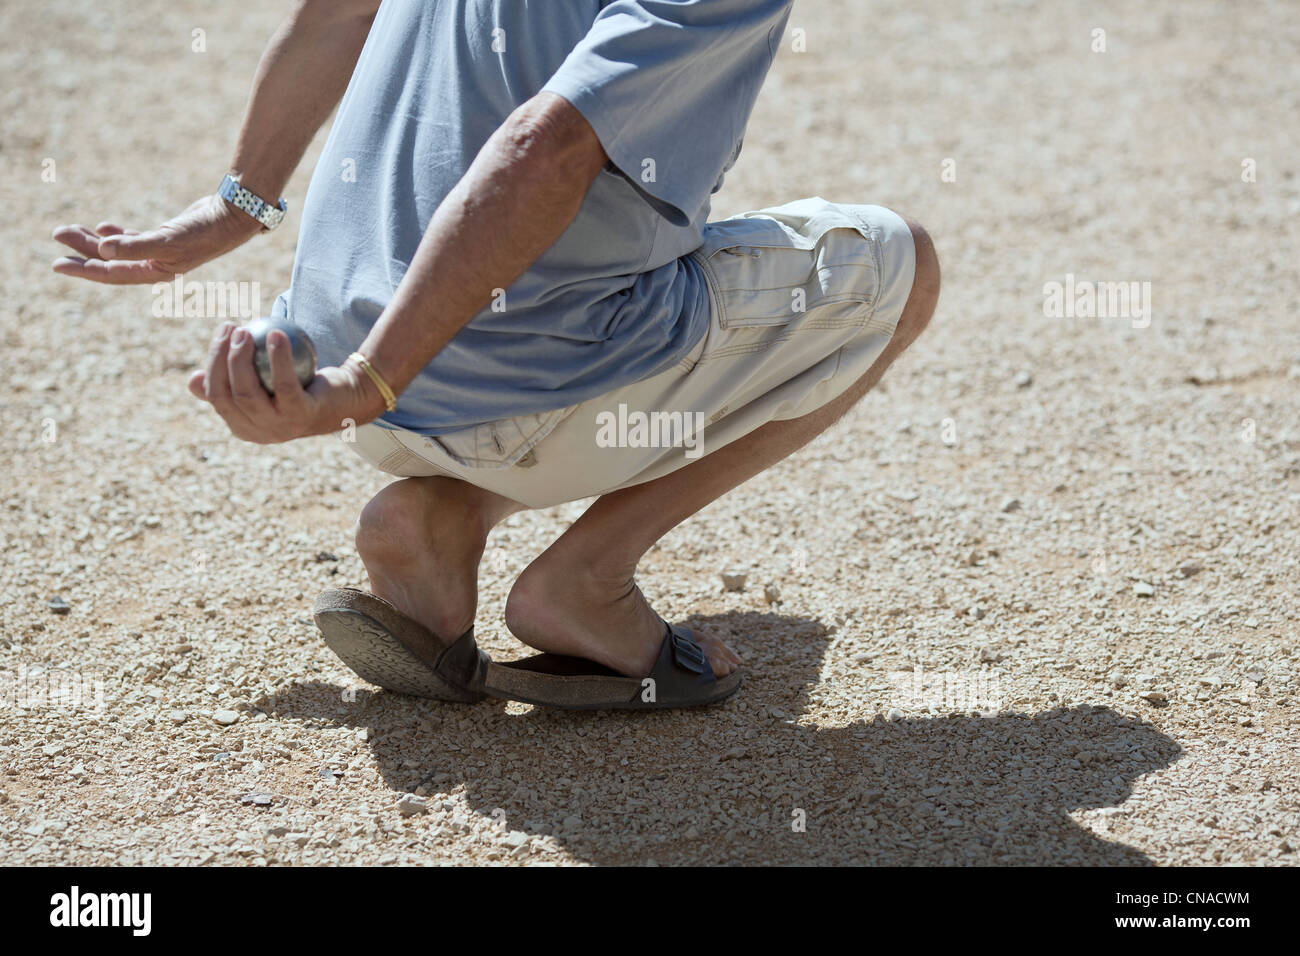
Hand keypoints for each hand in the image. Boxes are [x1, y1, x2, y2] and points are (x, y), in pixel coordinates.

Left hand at [52, 193, 263, 284]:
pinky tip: (103, 227)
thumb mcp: (168, 240)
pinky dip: (116, 234)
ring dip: (94, 241)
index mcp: (154, 273)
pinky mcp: (165, 237)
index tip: (57, 263)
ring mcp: (160, 252)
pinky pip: (133, 239)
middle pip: (110, 262)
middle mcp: (155, 266)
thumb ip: (135, 246)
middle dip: (82, 251)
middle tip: (56, 235)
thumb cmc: (203, 232)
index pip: (111, 274)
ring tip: (69, 231)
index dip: (83, 269)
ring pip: (118, 250)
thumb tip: (103, 251)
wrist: (232, 217)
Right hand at [187, 323, 386, 443]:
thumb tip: (194, 379)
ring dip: (242, 358)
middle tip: (232, 328)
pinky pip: (285, 384)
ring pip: (248, 393)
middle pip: (227, 395)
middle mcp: (258, 432)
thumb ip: (231, 383)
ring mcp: (281, 428)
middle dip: (222, 359)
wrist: (346, 399)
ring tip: (248, 331)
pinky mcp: (303, 416)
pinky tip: (278, 335)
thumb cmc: (300, 388)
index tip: (222, 332)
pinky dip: (279, 358)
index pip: (215, 395)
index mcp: (242, 426)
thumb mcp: (261, 386)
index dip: (211, 363)